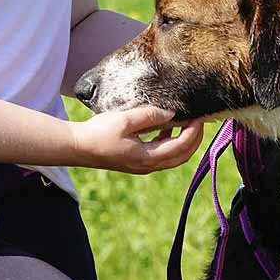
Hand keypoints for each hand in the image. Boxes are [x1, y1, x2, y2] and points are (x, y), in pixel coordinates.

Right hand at [70, 106, 204, 173]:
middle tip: (201, 120)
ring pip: (173, 157)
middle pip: (182, 156)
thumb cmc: (98, 133)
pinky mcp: (137, 162)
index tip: (200, 117)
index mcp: (146, 158)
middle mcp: (148, 166)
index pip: (180, 147)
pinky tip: (168, 126)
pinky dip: (170, 142)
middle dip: (195, 140)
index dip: (193, 132)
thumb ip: (150, 115)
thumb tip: (171, 113)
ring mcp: (143, 166)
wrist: (77, 147)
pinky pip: (162, 155)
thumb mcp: (125, 120)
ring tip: (189, 122)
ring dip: (184, 142)